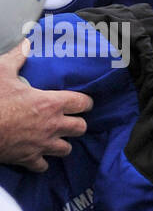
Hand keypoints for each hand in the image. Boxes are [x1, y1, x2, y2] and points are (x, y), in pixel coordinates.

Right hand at [0, 43, 91, 172]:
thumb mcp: (3, 71)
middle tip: (70, 119)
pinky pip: (43, 166)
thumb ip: (18, 58)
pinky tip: (38, 156)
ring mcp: (42, 145)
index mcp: (50, 104)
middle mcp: (52, 126)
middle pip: (80, 128)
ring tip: (56, 137)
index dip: (85, 102)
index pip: (82, 103)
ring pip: (66, 149)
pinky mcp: (29, 159)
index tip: (83, 102)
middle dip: (78, 123)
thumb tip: (26, 44)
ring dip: (63, 143)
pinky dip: (42, 162)